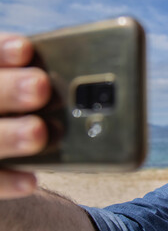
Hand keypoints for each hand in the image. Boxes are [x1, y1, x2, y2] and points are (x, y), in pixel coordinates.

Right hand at [0, 33, 50, 198]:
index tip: (25, 49)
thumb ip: (42, 75)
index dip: (4, 53)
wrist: (14, 141)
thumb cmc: (33, 106)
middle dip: (10, 90)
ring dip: (10, 136)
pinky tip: (30, 181)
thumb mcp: (31, 82)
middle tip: (39, 87)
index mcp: (2, 79)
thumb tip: (95, 69)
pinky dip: (8, 181)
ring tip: (38, 132)